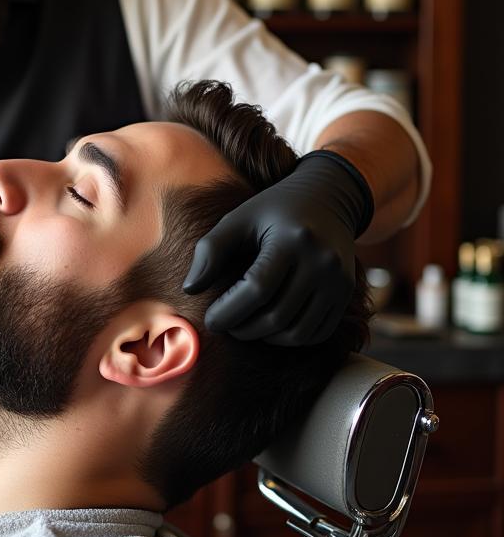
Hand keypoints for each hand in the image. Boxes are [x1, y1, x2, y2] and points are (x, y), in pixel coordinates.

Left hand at [182, 151, 372, 345]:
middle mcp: (322, 262)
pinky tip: (271, 327)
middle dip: (244, 329)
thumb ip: (210, 250)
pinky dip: (290, 338)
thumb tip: (190, 289)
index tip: (210, 319)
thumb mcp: (238, 218)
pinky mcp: (346, 293)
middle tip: (225, 324)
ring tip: (245, 326)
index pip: (257, 290)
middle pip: (277, 316)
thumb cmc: (273, 209)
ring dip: (266, 338)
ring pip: (298, 332)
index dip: (229, 311)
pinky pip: (317, 333)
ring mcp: (339, 280)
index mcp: (293, 240)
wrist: (327, 198)